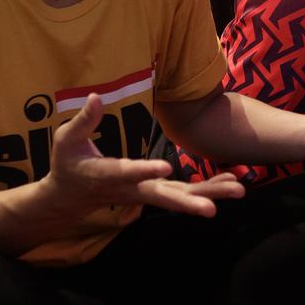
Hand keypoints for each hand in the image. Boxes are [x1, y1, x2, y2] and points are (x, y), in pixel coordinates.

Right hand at [44, 94, 244, 217]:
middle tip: (212, 209)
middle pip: (163, 198)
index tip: (165, 169)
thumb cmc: (68, 163)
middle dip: (189, 202)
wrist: (70, 198)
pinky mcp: (156, 193)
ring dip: (210, 193)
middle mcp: (131, 189)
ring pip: (181, 198)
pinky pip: (186, 194)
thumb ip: (84, 121)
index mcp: (108, 174)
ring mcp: (145, 194)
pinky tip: (234, 182)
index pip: (128, 172)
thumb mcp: (66, 140)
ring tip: (239, 189)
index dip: (145, 171)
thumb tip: (97, 96)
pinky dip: (210, 189)